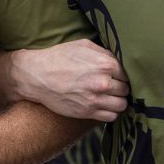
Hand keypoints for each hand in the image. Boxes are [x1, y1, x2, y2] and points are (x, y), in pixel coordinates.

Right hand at [9, 40, 127, 121]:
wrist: (37, 76)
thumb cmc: (58, 58)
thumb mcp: (82, 46)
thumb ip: (104, 52)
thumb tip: (117, 61)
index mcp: (105, 64)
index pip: (127, 74)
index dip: (122, 75)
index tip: (116, 76)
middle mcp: (103, 83)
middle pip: (126, 90)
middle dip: (121, 88)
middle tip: (113, 86)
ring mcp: (95, 100)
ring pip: (122, 105)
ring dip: (118, 101)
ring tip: (111, 98)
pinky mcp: (87, 113)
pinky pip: (111, 117)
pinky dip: (111, 112)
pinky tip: (105, 106)